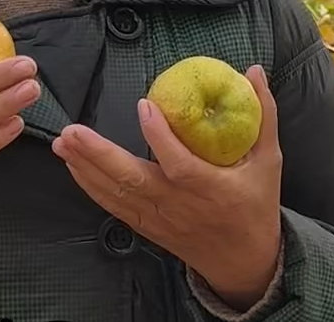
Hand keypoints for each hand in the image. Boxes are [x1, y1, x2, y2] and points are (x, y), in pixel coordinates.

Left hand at [51, 65, 282, 310]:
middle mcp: (178, 204)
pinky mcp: (145, 226)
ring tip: (64, 141)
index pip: (179, 163)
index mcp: (210, 187)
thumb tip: (254, 70)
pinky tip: (73, 166)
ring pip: (115, 194)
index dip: (160, 136)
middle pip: (132, 180)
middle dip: (98, 155)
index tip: (143, 105)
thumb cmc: (257, 204)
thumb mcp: (269, 161)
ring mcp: (158, 218)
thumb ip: (263, 115)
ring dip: (86, 168)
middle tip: (72, 131)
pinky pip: (112, 206)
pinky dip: (90, 186)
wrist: (245, 262)